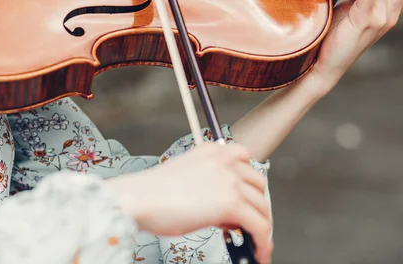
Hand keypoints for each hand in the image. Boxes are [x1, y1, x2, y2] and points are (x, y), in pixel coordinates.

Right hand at [107, 143, 272, 263]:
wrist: (140, 198)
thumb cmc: (153, 193)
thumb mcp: (187, 176)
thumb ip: (210, 184)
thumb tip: (225, 210)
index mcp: (213, 150)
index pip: (244, 158)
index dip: (246, 181)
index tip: (245, 196)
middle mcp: (225, 161)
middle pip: (258, 184)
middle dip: (255, 205)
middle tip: (246, 224)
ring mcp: (231, 181)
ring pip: (262, 207)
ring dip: (261, 227)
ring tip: (253, 243)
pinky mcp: (233, 204)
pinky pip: (260, 226)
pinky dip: (262, 243)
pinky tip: (258, 253)